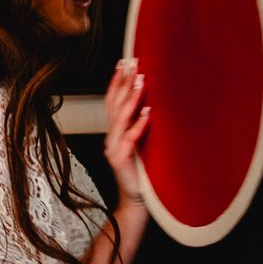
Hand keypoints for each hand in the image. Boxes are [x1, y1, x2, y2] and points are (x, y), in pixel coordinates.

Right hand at [104, 58, 150, 205]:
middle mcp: (111, 137)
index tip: (123, 63)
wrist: (136, 200)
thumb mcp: (140, 146)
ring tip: (141, 80)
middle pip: (114, 104)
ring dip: (131, 97)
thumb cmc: (141, 174)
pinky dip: (139, 124)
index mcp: (114, 132)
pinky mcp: (120, 159)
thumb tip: (151, 105)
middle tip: (131, 63)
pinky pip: (130, 138)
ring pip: (120, 117)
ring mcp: (113, 147)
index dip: (116, 81)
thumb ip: (138, 128)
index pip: (112, 101)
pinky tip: (148, 112)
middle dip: (122, 82)